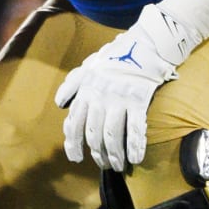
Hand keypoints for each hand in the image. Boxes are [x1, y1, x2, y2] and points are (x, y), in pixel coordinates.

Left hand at [55, 0, 208, 171]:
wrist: (148, 42)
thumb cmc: (119, 54)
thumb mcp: (90, 64)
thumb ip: (73, 83)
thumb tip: (60, 103)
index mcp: (86, 89)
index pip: (74, 122)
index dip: (73, 144)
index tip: (76, 158)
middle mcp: (99, 96)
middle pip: (93, 132)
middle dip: (97, 152)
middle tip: (103, 165)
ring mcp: (119, 98)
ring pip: (112, 134)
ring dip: (114, 153)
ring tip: (118, 165)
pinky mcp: (139, 99)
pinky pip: (135, 128)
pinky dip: (134, 145)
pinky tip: (136, 158)